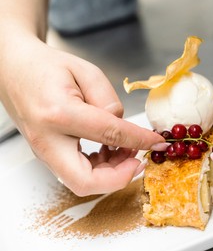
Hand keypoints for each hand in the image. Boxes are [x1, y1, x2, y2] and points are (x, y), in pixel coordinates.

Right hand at [0, 37, 164, 195]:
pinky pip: (77, 174)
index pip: (110, 134)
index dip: (140, 140)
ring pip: (82, 183)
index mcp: (59, 113)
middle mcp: (47, 140)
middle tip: (139, 160)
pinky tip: (111, 151)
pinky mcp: (48, 156)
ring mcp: (44, 152)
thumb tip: (125, 130)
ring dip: (112, 174)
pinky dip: (100, 170)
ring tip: (128, 150)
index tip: (158, 141)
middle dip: (120, 177)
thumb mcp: (86, 72)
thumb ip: (109, 101)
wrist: (15, 71)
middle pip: (86, 181)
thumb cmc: (48, 67)